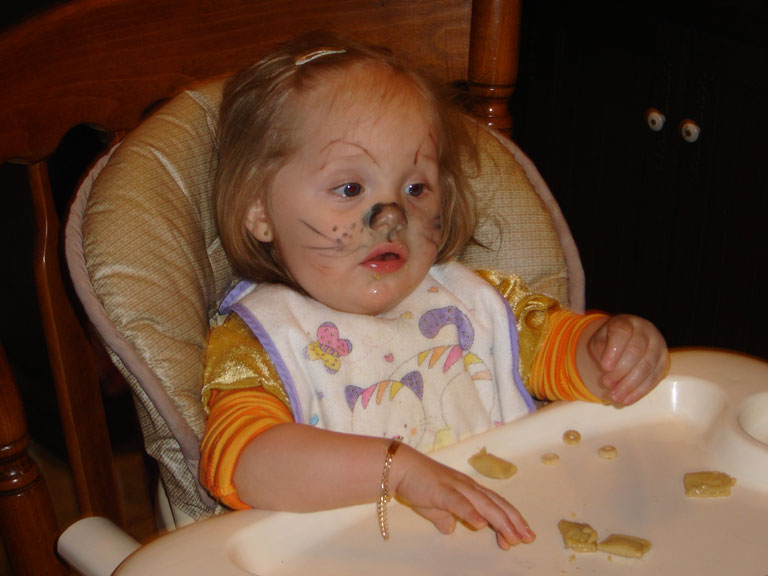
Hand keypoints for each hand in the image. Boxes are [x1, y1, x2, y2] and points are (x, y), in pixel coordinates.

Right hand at [391, 444, 534, 549]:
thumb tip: (450, 529)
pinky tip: (481, 524)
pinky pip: (459, 503)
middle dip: (514, 522)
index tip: (520, 536)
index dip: (510, 519)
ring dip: (500, 520)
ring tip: (512, 536)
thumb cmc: (418, 485)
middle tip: (527, 538)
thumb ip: (446, 517)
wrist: (399, 467)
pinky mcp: (442, 490)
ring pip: (484, 504)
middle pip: (496, 504)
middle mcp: (468, 486)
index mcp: (469, 490)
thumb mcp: (435, 507)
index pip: (495, 504)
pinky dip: (471, 513)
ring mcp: (456, 487)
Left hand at [587, 314, 668, 404]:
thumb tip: (607, 368)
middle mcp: (646, 331)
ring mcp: (658, 346)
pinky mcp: (664, 361)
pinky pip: (654, 378)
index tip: (604, 367)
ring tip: (615, 397)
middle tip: (606, 384)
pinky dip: (640, 391)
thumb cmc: (611, 341)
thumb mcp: (600, 340)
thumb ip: (600, 349)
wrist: (629, 340)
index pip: (622, 332)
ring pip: (647, 366)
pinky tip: (627, 400)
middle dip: (620, 371)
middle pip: (636, 351)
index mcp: (627, 322)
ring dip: (630, 385)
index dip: (613, 351)